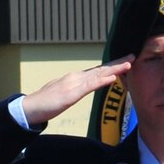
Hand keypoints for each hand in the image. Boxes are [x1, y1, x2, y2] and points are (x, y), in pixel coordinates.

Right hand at [18, 58, 133, 127]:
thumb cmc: (46, 103)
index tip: (125, 61)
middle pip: (101, 69)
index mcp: (75, 79)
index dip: (112, 66)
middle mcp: (76, 78)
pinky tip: (112, 77)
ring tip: (128, 64)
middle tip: (132, 56)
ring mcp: (74, 84)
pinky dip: (102, 81)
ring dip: (114, 69)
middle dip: (117, 63)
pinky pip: (90, 86)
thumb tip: (85, 87)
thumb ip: (75, 89)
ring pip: (98, 74)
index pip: (97, 71)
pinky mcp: (72, 94)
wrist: (30, 108)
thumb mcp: (64, 95)